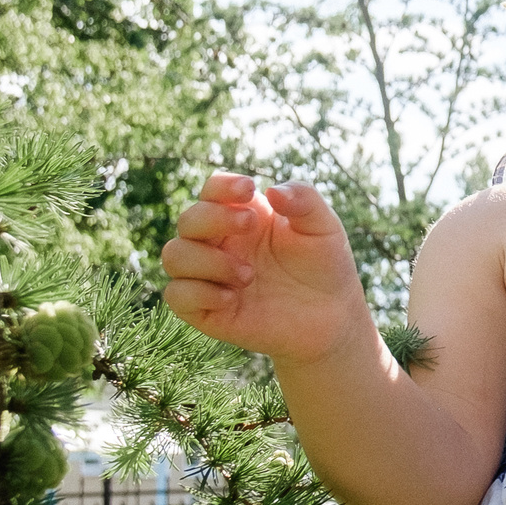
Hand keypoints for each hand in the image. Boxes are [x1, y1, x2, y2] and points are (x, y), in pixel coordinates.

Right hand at [159, 173, 368, 364]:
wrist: (331, 319)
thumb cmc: (324, 266)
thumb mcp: (323, 227)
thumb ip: (304, 200)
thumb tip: (272, 190)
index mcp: (243, 216)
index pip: (212, 190)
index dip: (222, 186)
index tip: (248, 190)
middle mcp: (220, 243)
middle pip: (188, 220)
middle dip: (214, 219)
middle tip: (251, 226)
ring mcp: (210, 276)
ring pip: (174, 255)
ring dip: (207, 260)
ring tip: (248, 275)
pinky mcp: (206, 310)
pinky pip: (176, 295)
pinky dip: (199, 293)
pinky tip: (234, 298)